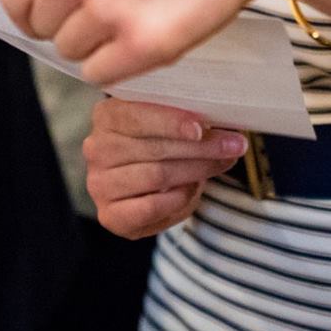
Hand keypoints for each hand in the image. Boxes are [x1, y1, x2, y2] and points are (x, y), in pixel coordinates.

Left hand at [1, 0, 302, 84]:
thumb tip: (21, 9)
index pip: (15, 1)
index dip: (37, 14)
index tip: (61, 15)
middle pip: (44, 31)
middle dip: (73, 27)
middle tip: (117, 7)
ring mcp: (107, 6)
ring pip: (71, 55)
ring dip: (99, 46)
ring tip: (138, 14)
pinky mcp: (141, 42)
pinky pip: (100, 76)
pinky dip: (120, 65)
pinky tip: (148, 34)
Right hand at [84, 99, 245, 238]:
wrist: (145, 187)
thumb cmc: (160, 146)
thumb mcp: (169, 124)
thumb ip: (185, 119)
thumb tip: (222, 122)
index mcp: (107, 115)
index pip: (137, 116)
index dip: (171, 121)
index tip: (202, 127)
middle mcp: (97, 148)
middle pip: (154, 148)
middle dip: (200, 147)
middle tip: (233, 146)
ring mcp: (99, 183)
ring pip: (157, 175)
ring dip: (197, 170)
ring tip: (222, 163)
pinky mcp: (109, 214)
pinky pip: (150, 207)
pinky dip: (178, 197)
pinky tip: (193, 188)